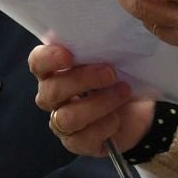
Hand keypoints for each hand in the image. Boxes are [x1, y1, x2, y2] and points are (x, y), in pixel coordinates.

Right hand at [29, 41, 154, 154]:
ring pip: (66, 118)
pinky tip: (117, 118)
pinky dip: (104, 126)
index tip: (68, 54)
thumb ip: (102, 48)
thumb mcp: (115, 58)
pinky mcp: (78, 143)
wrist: (139, 110)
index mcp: (56, 71)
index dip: (47, 59)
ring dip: (98, 104)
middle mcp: (54, 97)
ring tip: (123, 92)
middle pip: (51, 91)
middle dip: (82, 80)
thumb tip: (108, 34)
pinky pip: (83, 138)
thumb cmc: (121, 77)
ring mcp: (63, 123)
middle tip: (110, 72)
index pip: (38, 62)